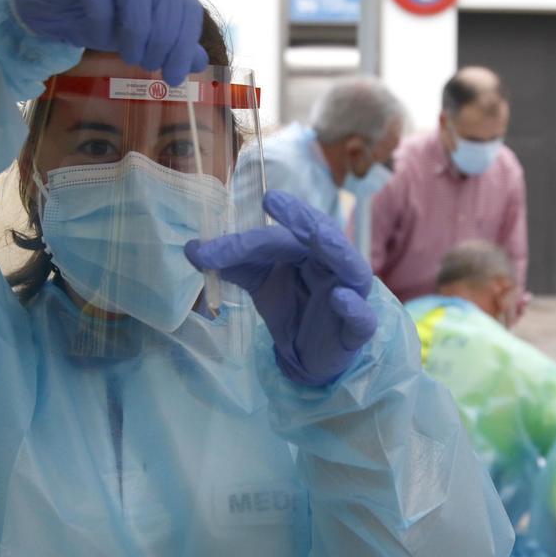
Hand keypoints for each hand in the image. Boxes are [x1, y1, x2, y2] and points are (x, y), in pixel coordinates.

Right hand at [14, 0, 208, 84]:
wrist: (42, 4)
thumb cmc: (94, 17)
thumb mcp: (136, 36)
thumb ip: (169, 43)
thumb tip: (200, 61)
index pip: (186, 5)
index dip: (185, 43)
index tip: (175, 76)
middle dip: (164, 38)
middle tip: (150, 66)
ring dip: (138, 30)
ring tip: (131, 58)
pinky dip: (102, 20)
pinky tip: (97, 38)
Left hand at [185, 190, 377, 386]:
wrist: (309, 356)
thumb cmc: (292, 307)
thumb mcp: (260, 283)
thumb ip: (233, 264)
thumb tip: (192, 248)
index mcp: (307, 248)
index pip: (276, 238)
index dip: (242, 243)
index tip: (206, 251)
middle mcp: (332, 263)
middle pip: (322, 235)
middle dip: (302, 218)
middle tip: (275, 200)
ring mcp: (350, 294)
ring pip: (352, 266)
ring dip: (336, 250)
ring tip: (318, 237)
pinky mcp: (356, 329)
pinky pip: (362, 315)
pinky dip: (354, 306)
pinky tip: (339, 298)